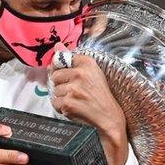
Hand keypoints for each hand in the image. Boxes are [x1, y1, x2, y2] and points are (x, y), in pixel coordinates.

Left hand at [49, 49, 127, 164]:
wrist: (109, 119)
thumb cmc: (100, 96)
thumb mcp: (91, 73)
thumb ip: (72, 59)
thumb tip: (57, 45)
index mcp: (88, 62)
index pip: (62, 58)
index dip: (63, 70)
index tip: (72, 77)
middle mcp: (81, 73)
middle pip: (55, 75)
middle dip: (62, 85)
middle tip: (76, 92)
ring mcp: (74, 88)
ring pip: (54, 90)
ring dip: (62, 98)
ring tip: (77, 101)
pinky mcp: (69, 102)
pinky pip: (55, 102)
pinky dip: (62, 108)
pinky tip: (74, 108)